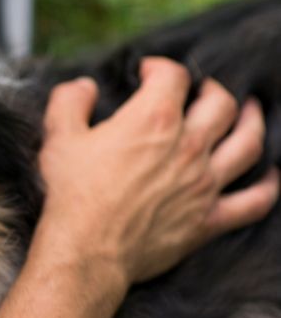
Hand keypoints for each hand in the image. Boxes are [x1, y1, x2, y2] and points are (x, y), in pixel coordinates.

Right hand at [37, 57, 278, 293]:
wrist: (86, 250)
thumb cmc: (72, 194)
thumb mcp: (59, 138)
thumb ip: (69, 102)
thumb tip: (84, 87)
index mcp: (152, 120)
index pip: (173, 76)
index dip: (161, 67)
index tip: (149, 73)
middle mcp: (188, 146)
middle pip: (221, 103)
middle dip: (212, 90)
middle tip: (201, 91)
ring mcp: (204, 183)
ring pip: (248, 143)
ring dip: (251, 123)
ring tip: (249, 113)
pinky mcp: (208, 218)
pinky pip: (254, 201)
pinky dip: (268, 187)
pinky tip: (271, 177)